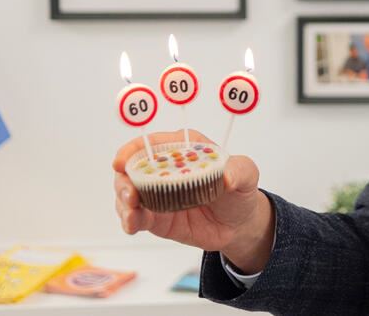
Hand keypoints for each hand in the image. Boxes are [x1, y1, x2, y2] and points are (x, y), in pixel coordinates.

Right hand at [113, 131, 274, 273]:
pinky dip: (129, 220)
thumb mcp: (246, 175)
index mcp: (183, 148)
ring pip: (128, 193)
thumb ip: (239, 171)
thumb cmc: (239, 191)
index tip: (122, 161)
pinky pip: (135, 217)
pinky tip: (132, 224)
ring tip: (132, 213)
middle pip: (132, 168)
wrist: (239, 224)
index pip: (151, 143)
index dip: (133, 149)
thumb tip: (227, 177)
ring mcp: (156, 194)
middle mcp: (163, 169)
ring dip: (123, 202)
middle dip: (124, 180)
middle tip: (130, 195)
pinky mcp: (155, 218)